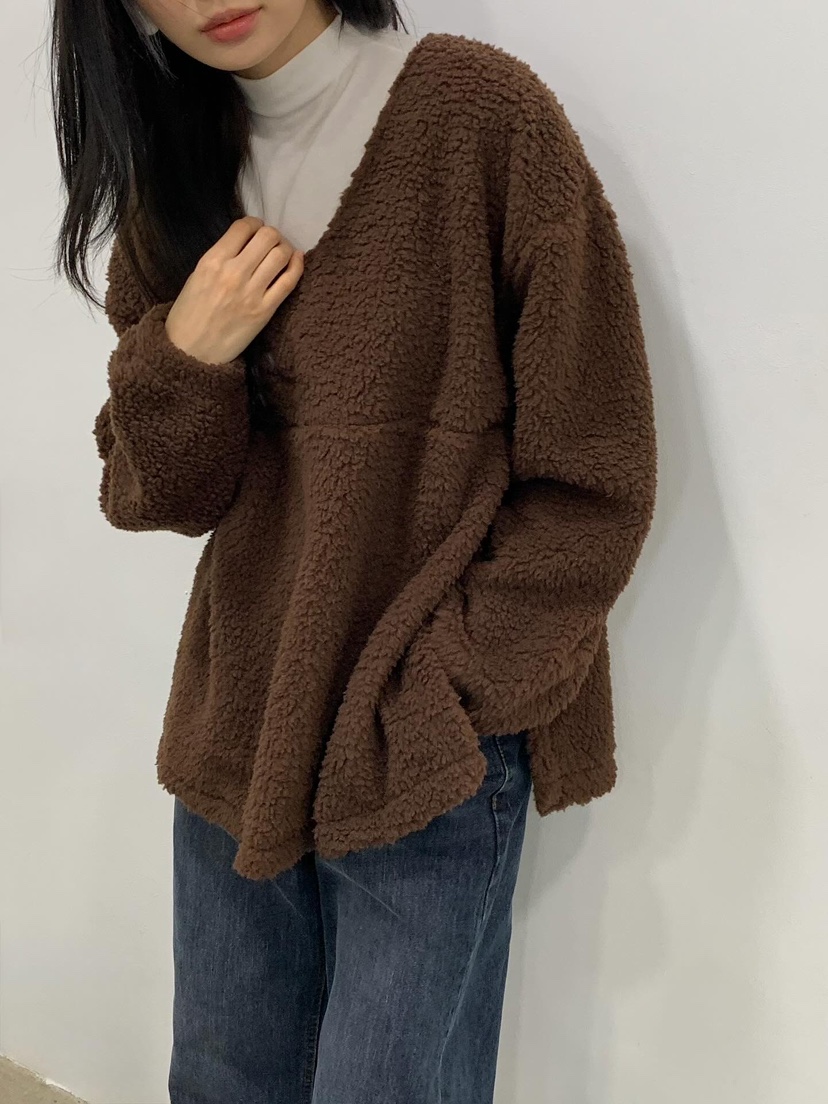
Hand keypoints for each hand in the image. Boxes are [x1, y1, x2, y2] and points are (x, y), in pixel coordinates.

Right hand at [165, 216, 303, 364]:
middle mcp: (234, 273)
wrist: (192, 351)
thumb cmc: (190, 314)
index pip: (243, 227)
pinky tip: (296, 260)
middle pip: (267, 236)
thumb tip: (246, 242)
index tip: (256, 230)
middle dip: (272, 234)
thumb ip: (220, 257)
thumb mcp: (197, 276)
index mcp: (212, 261)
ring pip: (281, 255)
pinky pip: (289, 281)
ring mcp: (252, 293)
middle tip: (271, 242)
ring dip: (285, 248)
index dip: (254, 223)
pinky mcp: (265, 311)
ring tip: (282, 253)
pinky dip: (297, 266)